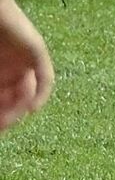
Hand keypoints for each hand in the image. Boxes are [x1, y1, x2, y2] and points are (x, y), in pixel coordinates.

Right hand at [0, 10, 54, 132]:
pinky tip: (32, 109)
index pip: (4, 99)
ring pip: (29, 92)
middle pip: (16, 98)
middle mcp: (14, 66)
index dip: (1, 115)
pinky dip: (41, 95)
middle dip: (7, 115)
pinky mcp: (38, 51)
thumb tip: (0, 119)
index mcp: (1, 70)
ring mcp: (26, 59)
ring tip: (9, 121)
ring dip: (19, 109)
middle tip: (1, 128)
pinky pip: (45, 78)